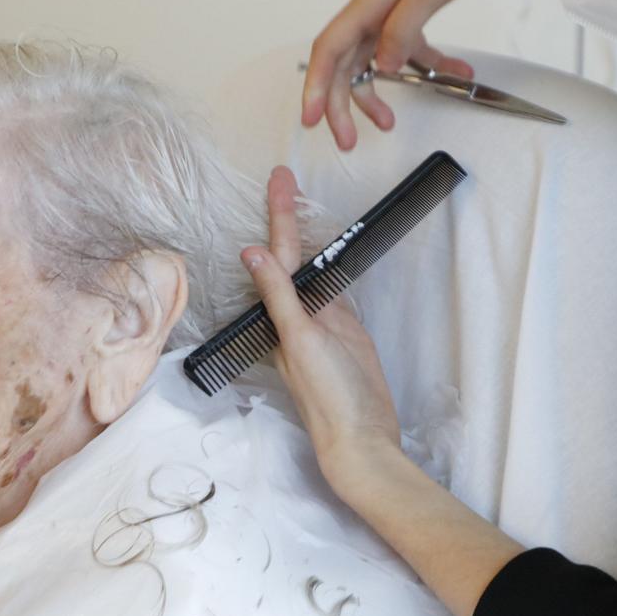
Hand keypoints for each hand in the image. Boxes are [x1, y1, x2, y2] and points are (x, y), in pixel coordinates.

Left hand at [239, 166, 400, 479]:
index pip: (278, 255)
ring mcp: (325, 322)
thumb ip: (280, 297)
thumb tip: (253, 252)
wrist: (363, 437)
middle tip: (284, 178)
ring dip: (306, 238)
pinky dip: (331, 267)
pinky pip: (334, 290)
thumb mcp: (302, 341)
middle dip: (287, 217)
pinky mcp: (348, 332)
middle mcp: (299, 316)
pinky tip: (331, 254)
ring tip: (297, 203)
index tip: (279, 180)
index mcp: (282, 316)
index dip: (279, 216)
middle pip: (292, 255)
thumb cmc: (330, 397)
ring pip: (312, 270)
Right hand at [301, 0, 505, 149]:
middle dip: (342, 104)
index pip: (331, 49)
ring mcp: (390, 1)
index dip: (318, 88)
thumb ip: (406, 27)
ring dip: (377, 91)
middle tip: (349, 142)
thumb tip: (380, 67)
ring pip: (372, 55)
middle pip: (344, 61)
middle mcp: (373, 1)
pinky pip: (407, 40)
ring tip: (389, 124)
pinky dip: (425, 62)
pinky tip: (457, 75)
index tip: (311, 121)